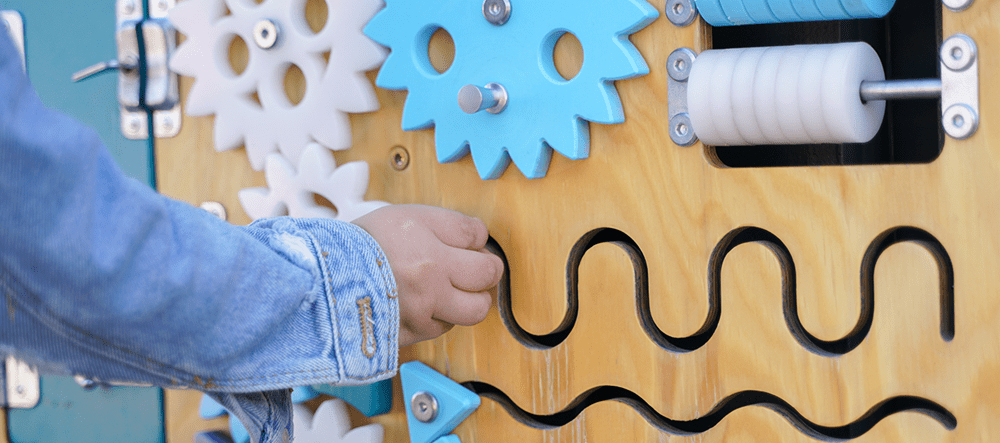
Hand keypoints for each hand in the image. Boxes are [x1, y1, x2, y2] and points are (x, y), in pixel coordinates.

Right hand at [352, 205, 503, 346]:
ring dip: (468, 299)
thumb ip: (442, 225)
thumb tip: (476, 237)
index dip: (476, 238)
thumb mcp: (399, 217)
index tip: (469, 242)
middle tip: (475, 268)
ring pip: (473, 309)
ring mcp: (423, 309)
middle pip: (488, 274)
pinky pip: (443, 328)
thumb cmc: (355, 247)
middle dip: (486, 270)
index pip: (476, 235)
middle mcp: (430, 276)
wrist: (317, 284)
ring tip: (451, 290)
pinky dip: (439, 317)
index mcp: (424, 238)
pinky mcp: (412, 334)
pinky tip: (423, 305)